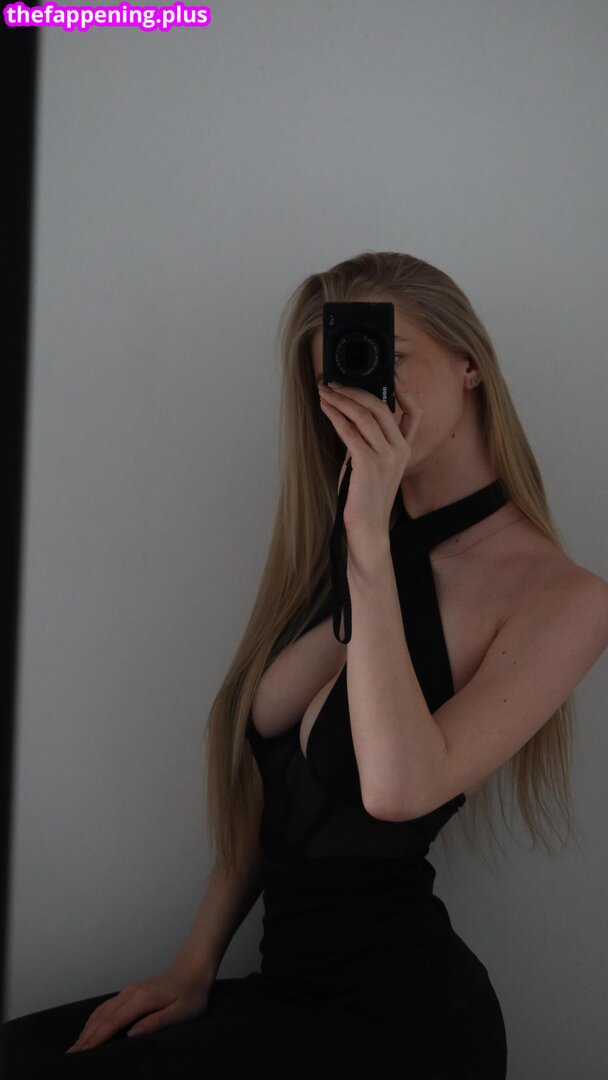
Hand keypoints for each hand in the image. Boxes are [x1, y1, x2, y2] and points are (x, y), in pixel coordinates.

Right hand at [65, 963, 211, 1053]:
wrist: (192, 969)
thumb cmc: (191, 993)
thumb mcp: (181, 1012)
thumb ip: (157, 1022)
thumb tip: (132, 1035)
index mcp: (141, 999)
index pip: (112, 1022)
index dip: (95, 1039)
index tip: (82, 1054)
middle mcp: (130, 993)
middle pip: (102, 1017)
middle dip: (85, 1037)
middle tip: (71, 1056)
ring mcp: (129, 991)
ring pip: (102, 1011)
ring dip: (87, 1029)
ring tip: (76, 1047)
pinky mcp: (130, 992)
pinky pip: (107, 1007)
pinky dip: (94, 1019)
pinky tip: (90, 1028)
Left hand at [318, 381, 422, 541]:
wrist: (368, 527)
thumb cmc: (365, 498)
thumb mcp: (372, 465)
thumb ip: (368, 443)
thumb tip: (349, 421)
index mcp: (405, 449)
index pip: (414, 413)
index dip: (404, 392)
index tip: (389, 376)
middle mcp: (399, 449)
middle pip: (381, 407)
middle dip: (355, 390)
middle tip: (334, 382)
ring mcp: (386, 456)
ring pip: (364, 415)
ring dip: (340, 399)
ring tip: (324, 391)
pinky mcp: (368, 462)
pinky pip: (350, 431)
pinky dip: (335, 415)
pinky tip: (325, 408)